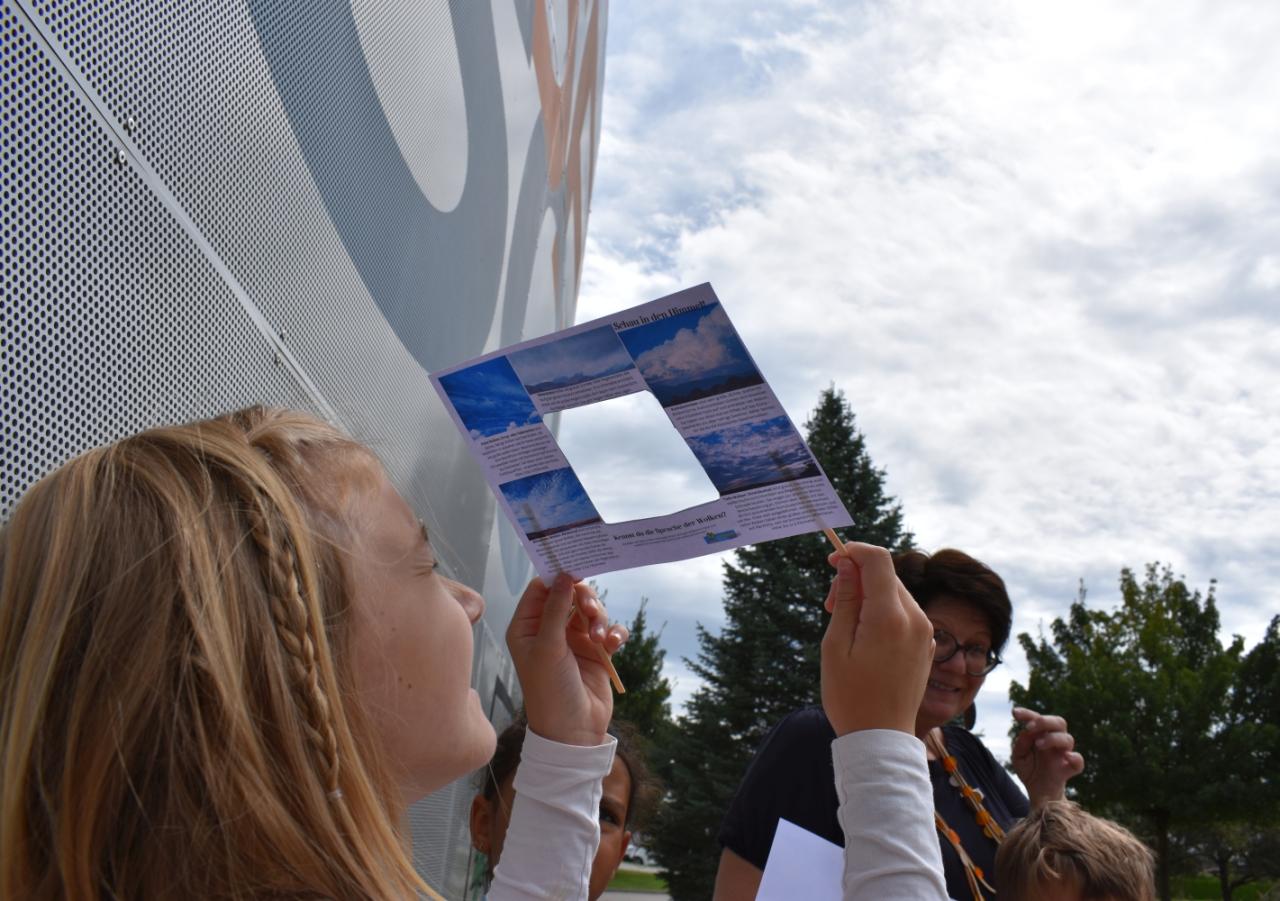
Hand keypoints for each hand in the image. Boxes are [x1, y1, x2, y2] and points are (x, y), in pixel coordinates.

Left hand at [506, 574, 627, 746]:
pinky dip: (613, 632)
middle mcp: (548, 629)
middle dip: (585, 599)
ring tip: (599, 638)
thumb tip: (565, 575)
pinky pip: (608, 629)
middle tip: (591, 611)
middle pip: (570, 594)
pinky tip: (612, 645)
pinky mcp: (595, 651)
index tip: (577, 570)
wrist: (573, 731)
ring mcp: (573, 640)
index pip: (541, 588)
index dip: (558, 577)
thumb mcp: (548, 647)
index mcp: (527, 626)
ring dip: (600, 619)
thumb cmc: (550, 690)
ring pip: (592, 610)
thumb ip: (555, 609)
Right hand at [820, 544, 934, 735]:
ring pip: (895, 592)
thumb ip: (845, 600)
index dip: (853, 551)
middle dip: (856, 577)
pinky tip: (865, 635)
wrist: (881, 739)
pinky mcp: (926, 645)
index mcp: (889, 617)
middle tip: (830, 605)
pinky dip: (883, 611)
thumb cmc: (851, 696)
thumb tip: (848, 566)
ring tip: (845, 623)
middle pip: (886, 574)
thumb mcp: (836, 646)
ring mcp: (925, 632)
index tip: (832, 561)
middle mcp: (915, 619)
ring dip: (869, 595)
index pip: (878, 559)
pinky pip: (904, 612)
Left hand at [1011, 706, 1084, 805]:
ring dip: (1052, 738)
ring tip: (1038, 744)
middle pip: (1059, 722)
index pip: (1038, 719)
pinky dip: (1075, 758)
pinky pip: (1079, 762)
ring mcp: (1063, 754)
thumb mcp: (1018, 757)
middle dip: (1044, 721)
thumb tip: (1027, 733)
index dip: (1028, 714)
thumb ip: (1021, 744)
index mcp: (1042, 735)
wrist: (1037, 792)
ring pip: (1068, 738)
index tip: (1015, 713)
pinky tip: (1067, 757)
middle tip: (1029, 727)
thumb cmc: (1029, 769)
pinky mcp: (1069, 769)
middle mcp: (1055, 741)